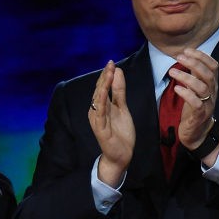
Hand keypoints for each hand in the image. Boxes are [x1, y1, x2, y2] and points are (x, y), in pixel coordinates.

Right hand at [88, 60, 134, 187]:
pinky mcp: (100, 128)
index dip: (106, 75)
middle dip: (105, 77)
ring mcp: (97, 119)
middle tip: (110, 64)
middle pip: (99, 91)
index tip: (111, 63)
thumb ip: (119, 91)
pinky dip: (101, 101)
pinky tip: (104, 92)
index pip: (102, 87)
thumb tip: (118, 72)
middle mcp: (96, 111)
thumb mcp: (122, 108)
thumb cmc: (121, 133)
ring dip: (103, 86)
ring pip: (98, 99)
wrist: (122, 155)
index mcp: (101, 106)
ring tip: (108, 74)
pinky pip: (100, 113)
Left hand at [170, 48, 218, 155]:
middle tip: (179, 57)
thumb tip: (186, 56)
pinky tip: (177, 88)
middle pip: (208, 74)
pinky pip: (196, 103)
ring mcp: (208, 104)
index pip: (214, 66)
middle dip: (194, 63)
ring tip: (172, 71)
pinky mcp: (200, 115)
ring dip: (187, 77)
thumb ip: (193, 75)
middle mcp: (213, 93)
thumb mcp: (195, 89)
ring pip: (202, 87)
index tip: (187, 50)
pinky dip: (187, 94)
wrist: (197, 133)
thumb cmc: (193, 108)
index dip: (202, 56)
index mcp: (212, 85)